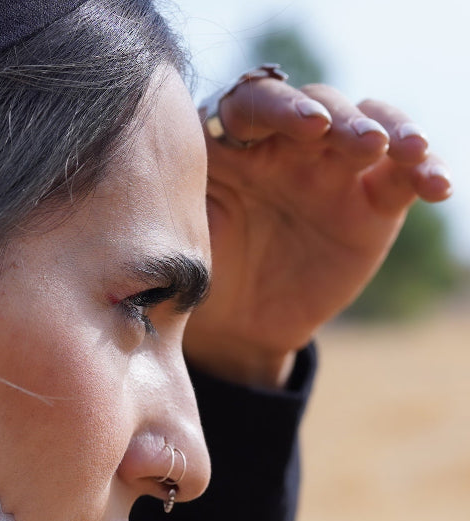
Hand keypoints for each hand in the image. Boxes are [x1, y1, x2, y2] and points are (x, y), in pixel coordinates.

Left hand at [185, 74, 452, 387]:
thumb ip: (182, 201)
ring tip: (409, 152)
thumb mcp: (179, 242)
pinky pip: (403, 178)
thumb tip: (164, 171)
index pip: (257, 105)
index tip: (306, 128)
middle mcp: (289, 146)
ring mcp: (334, 171)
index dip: (283, 109)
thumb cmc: (196, 278)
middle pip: (323, 107)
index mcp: (235, 143)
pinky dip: (425, 173)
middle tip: (360, 142)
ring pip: (374, 128)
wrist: (234, 332)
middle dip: (346, 120)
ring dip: (396, 131)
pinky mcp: (371, 204)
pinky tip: (439, 185)